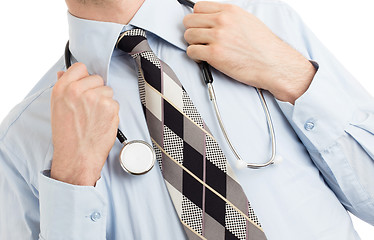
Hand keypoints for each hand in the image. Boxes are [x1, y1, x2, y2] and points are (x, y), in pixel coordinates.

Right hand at [50, 63, 118, 185]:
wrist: (77, 156)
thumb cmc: (67, 136)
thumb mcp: (57, 108)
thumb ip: (64, 88)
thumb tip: (65, 73)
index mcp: (62, 89)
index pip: (80, 68)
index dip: (85, 77)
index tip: (86, 85)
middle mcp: (78, 91)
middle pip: (97, 78)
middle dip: (96, 90)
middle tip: (90, 107)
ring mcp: (95, 98)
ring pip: (108, 90)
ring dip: (105, 101)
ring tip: (94, 117)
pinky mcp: (110, 107)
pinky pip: (115, 103)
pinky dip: (111, 112)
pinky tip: (101, 122)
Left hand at [183, 2, 315, 103]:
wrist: (273, 64)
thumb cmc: (264, 47)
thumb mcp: (247, 21)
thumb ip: (228, 18)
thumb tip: (213, 19)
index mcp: (230, 11)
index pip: (198, 7)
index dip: (197, 18)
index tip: (200, 26)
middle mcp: (223, 21)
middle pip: (189, 20)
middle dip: (193, 31)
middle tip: (200, 40)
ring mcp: (218, 37)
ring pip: (188, 36)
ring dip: (193, 44)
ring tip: (203, 50)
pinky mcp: (214, 54)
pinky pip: (191, 51)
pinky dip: (195, 56)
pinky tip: (204, 59)